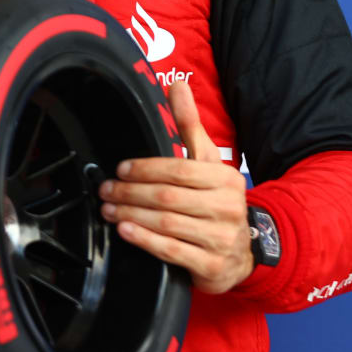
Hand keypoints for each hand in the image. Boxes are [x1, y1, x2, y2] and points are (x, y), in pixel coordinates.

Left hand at [97, 80, 252, 293]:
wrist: (245, 252)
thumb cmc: (218, 200)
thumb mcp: (208, 162)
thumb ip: (190, 125)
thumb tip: (178, 86)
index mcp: (225, 180)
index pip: (180, 170)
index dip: (146, 168)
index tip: (121, 169)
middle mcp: (226, 208)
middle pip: (168, 196)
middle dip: (130, 192)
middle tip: (106, 190)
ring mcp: (220, 238)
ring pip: (166, 223)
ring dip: (131, 215)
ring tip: (108, 210)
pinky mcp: (211, 265)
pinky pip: (172, 251)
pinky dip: (145, 240)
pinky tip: (126, 231)